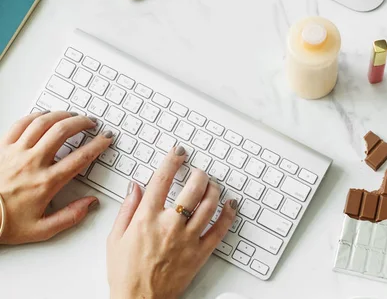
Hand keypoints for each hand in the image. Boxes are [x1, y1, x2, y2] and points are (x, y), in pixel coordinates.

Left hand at [0, 110, 112, 243]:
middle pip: (62, 131)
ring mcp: (16, 153)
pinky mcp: (2, 148)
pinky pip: (21, 124)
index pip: (80, 157)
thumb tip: (90, 203)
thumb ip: (70, 216)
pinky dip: (36, 116)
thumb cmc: (5, 224)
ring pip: (43, 123)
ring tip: (72, 116)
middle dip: (82, 123)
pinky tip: (45, 116)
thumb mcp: (42, 230)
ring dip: (62, 115)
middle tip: (90, 123)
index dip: (98, 145)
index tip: (105, 139)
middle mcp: (32, 163)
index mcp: (46, 183)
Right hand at [107, 148, 236, 298]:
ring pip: (209, 204)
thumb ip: (127, 209)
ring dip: (214, 189)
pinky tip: (231, 205)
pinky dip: (228, 214)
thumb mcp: (115, 239)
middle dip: (198, 173)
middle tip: (198, 171)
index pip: (162, 179)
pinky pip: (220, 229)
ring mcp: (188, 238)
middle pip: (193, 187)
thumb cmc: (125, 274)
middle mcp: (170, 225)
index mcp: (147, 218)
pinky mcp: (200, 253)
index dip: (172, 160)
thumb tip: (135, 186)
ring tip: (211, 184)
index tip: (178, 152)